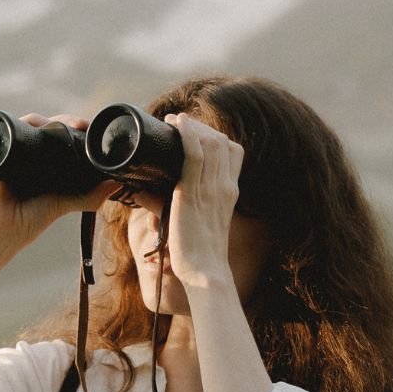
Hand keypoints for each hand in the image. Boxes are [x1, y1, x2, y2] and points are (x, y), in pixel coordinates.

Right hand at [0, 113, 120, 246]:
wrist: (0, 232)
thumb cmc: (29, 220)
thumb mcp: (64, 204)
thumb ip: (89, 196)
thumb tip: (118, 183)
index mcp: (45, 162)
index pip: (62, 137)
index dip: (75, 128)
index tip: (91, 127)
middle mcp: (30, 153)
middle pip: (48, 126)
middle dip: (65, 120)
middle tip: (81, 124)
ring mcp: (14, 152)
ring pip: (32, 125)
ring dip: (47, 119)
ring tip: (65, 124)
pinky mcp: (0, 153)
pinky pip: (10, 131)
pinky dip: (21, 123)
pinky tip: (36, 122)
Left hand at [161, 113, 243, 287]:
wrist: (205, 271)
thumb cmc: (198, 253)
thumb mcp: (200, 222)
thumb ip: (190, 205)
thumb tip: (160, 194)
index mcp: (230, 192)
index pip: (232, 152)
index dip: (216, 137)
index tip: (196, 132)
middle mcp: (224, 186)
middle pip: (221, 142)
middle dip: (201, 128)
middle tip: (179, 122)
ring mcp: (211, 188)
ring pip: (208, 143)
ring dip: (191, 127)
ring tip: (173, 120)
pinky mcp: (192, 192)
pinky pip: (194, 155)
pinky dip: (186, 135)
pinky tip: (176, 124)